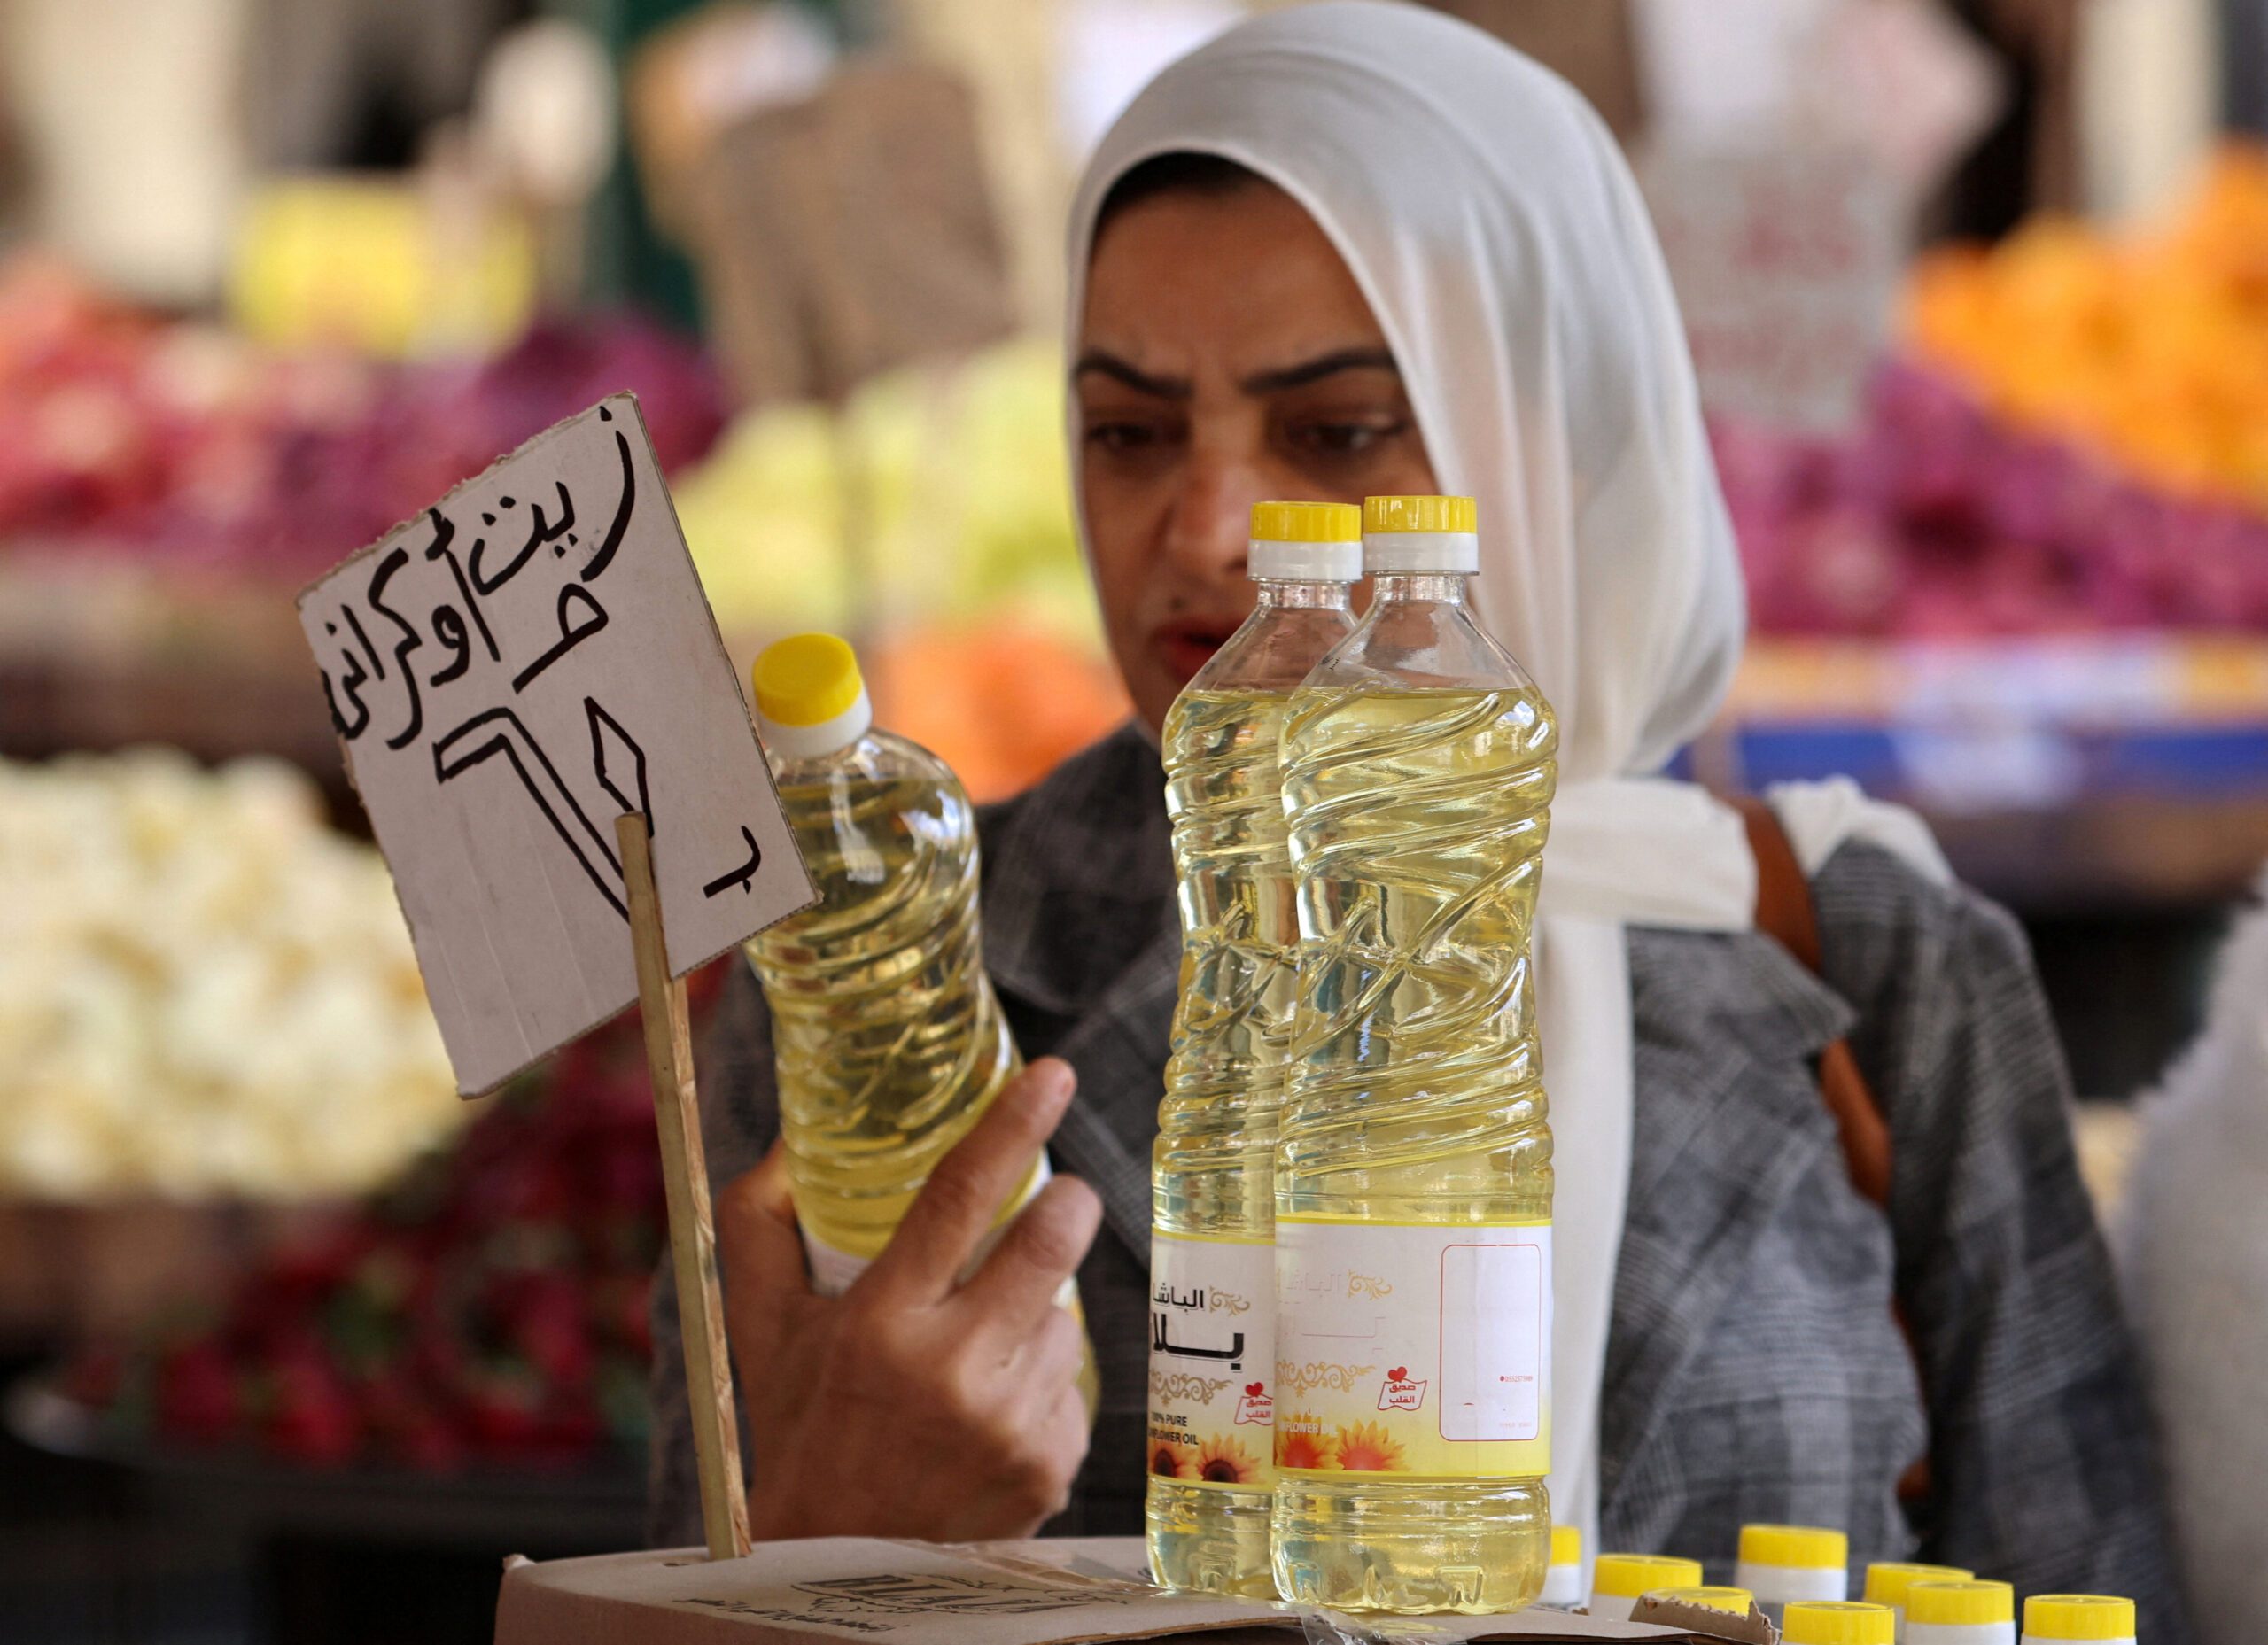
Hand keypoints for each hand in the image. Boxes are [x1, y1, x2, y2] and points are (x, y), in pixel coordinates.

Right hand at [717, 1057, 1101, 1542]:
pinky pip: (1072, 1384)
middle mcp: (950, 1371)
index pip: (959, 1196)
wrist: (835, 1561)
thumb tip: (791, 1137)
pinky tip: (992, 1408)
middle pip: (1048, 1243)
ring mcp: (1009, 1423)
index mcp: (878, 1323)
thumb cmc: (799, 1424)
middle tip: (1062, 1195)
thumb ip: (761, 1222)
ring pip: (1063, 1316)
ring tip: (979, 1349)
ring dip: (1036, 1313)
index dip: (1012, 1125)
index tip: (1052, 1074)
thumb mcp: (759, 1326)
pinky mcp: (1050, 1465)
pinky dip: (1041, 1381)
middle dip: (1068, 1204)